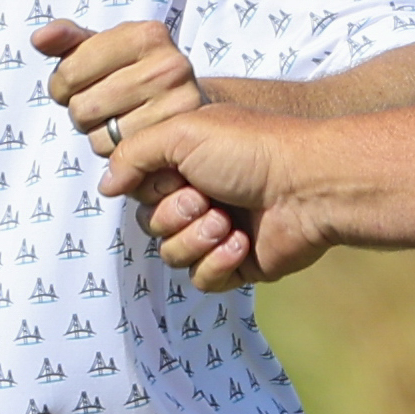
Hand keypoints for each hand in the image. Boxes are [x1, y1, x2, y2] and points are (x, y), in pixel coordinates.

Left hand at [31, 17, 206, 160]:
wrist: (189, 105)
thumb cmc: (137, 73)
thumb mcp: (105, 48)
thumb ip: (70, 40)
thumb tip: (40, 38)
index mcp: (148, 34)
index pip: (69, 71)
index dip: (63, 83)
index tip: (76, 83)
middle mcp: (169, 66)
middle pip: (82, 107)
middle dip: (81, 111)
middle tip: (101, 105)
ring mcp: (178, 104)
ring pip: (98, 137)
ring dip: (99, 135)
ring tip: (118, 120)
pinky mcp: (177, 142)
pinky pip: (119, 159)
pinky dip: (116, 155)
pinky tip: (130, 138)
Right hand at [95, 106, 330, 290]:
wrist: (308, 185)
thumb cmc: (250, 149)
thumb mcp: (182, 132)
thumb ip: (133, 154)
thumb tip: (105, 186)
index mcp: (186, 164)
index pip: (139, 191)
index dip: (151, 190)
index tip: (175, 177)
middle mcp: (200, 197)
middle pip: (151, 226)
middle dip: (175, 215)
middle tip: (206, 198)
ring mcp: (219, 232)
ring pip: (172, 256)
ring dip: (196, 239)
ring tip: (228, 222)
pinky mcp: (238, 265)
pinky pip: (202, 281)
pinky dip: (218, 263)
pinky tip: (242, 244)